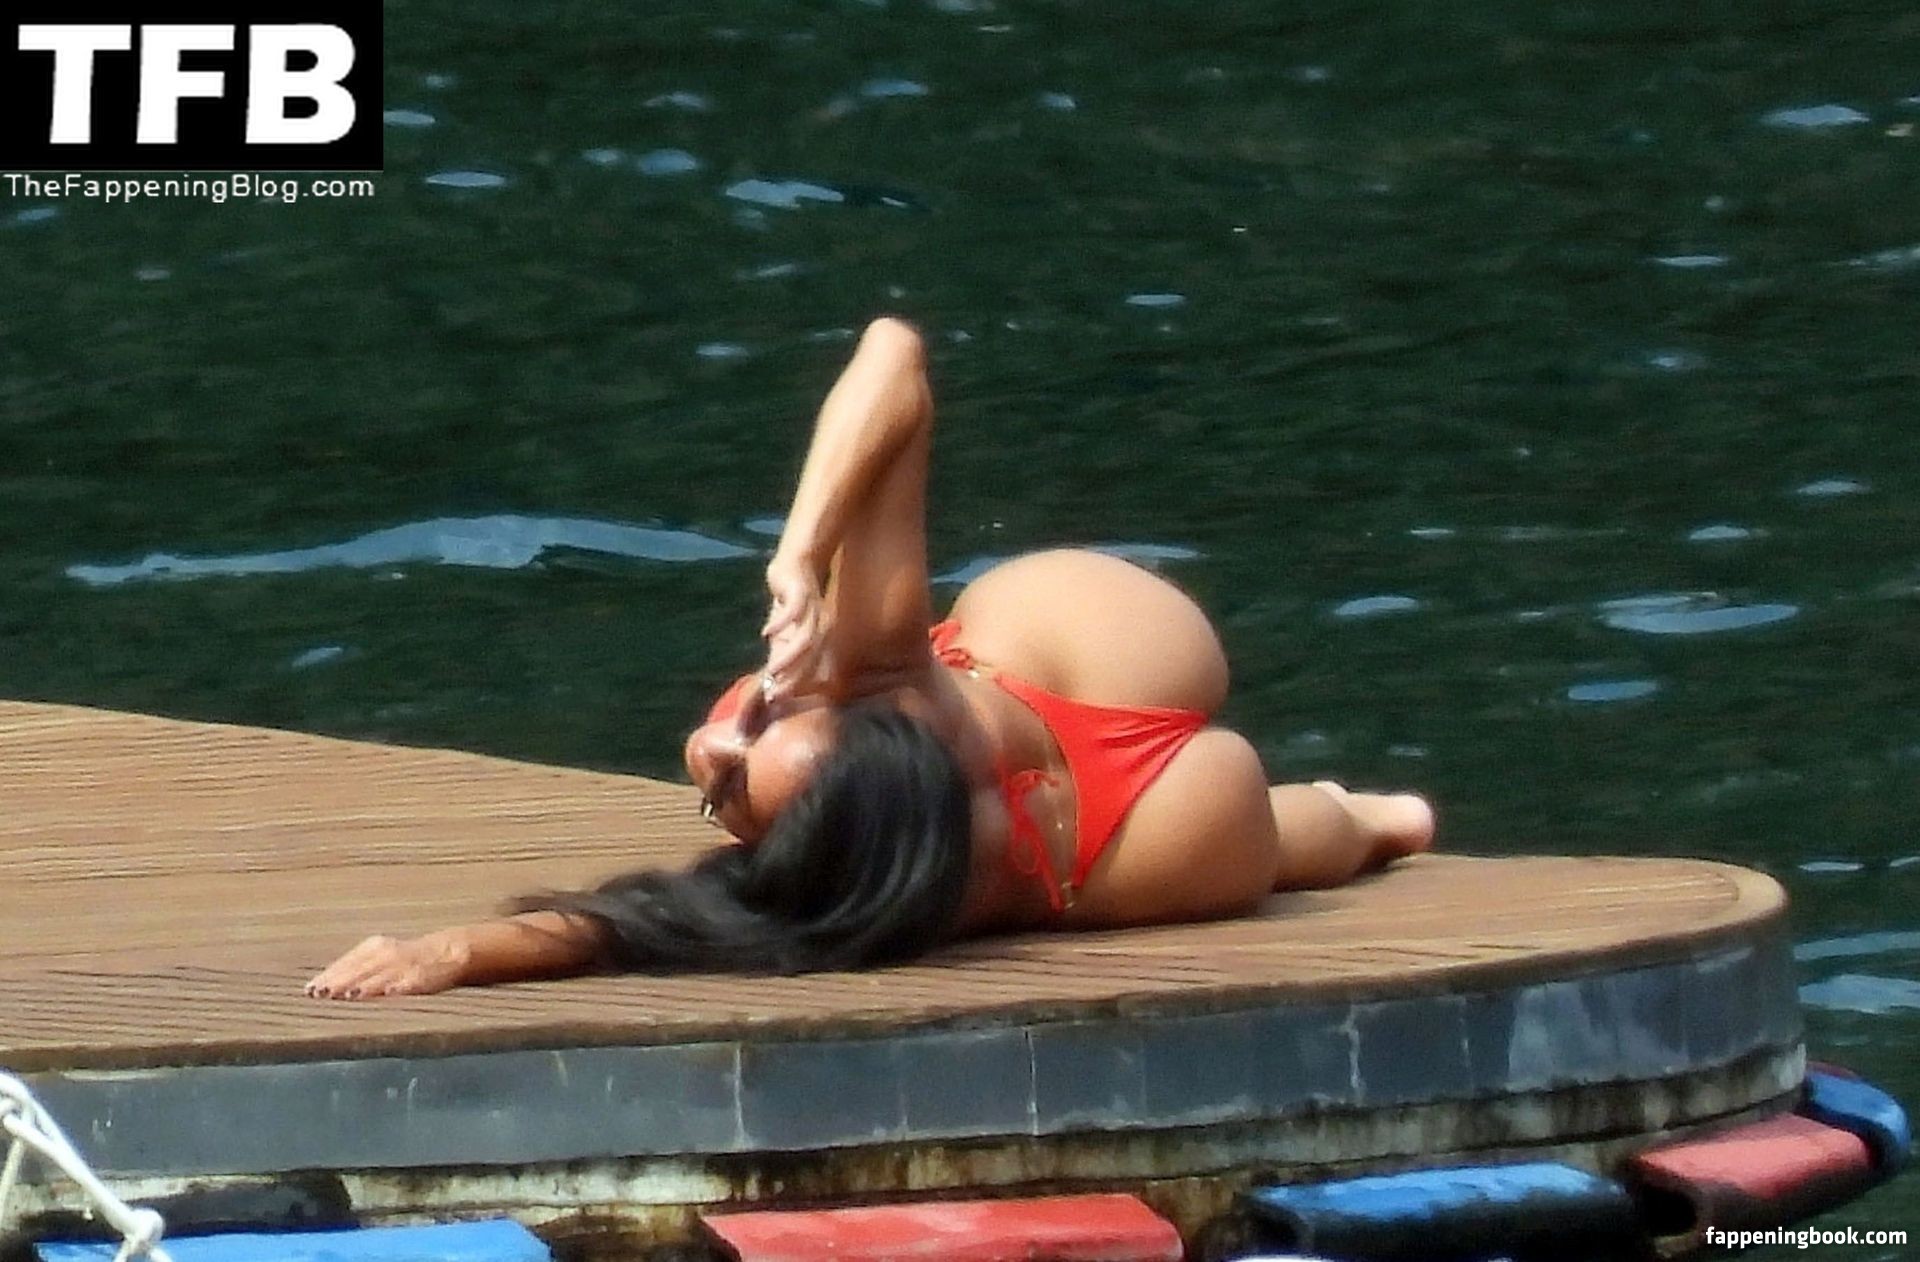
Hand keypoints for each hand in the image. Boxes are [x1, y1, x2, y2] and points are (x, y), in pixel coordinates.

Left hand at [305, 931, 468, 999]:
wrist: (448, 952)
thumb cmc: (408, 960)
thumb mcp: (380, 957)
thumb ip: (356, 970)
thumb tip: (322, 986)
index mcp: (373, 947)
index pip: (346, 963)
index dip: (327, 976)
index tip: (308, 990)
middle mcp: (386, 954)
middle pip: (359, 970)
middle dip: (339, 982)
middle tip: (319, 994)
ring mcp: (404, 965)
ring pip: (381, 976)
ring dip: (364, 985)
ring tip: (348, 994)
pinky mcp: (421, 977)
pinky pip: (409, 982)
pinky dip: (399, 986)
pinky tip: (390, 993)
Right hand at [761, 553, 828, 698]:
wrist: (796, 563)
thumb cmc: (790, 601)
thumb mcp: (785, 629)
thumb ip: (781, 651)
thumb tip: (770, 678)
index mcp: (817, 637)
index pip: (808, 665)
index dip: (794, 684)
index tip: (775, 700)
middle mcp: (818, 626)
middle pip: (809, 657)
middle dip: (793, 677)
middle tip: (775, 694)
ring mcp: (812, 609)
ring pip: (805, 638)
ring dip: (788, 656)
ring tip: (772, 670)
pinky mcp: (801, 592)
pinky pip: (795, 610)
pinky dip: (782, 622)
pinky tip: (766, 632)